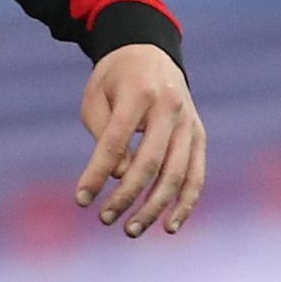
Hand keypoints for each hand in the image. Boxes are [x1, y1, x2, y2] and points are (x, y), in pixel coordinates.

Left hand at [76, 44, 204, 238]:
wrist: (150, 51)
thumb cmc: (114, 80)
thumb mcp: (97, 97)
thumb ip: (105, 135)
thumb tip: (119, 175)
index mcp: (139, 93)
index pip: (116, 142)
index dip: (97, 174)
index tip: (81, 200)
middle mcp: (171, 108)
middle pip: (150, 163)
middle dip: (126, 196)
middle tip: (104, 219)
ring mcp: (189, 122)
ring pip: (177, 174)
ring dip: (154, 207)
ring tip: (131, 230)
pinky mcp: (199, 135)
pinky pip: (197, 175)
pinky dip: (185, 203)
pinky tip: (170, 226)